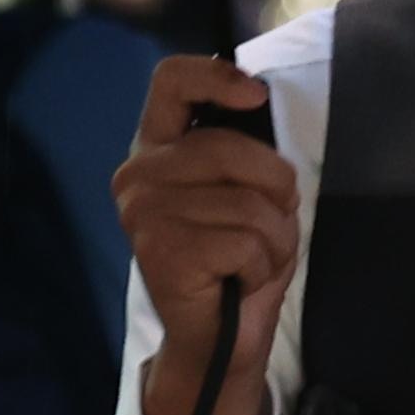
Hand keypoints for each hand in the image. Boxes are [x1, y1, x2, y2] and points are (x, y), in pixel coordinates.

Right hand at [116, 53, 295, 414]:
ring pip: (248, 203)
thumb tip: (253, 101)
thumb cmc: (237, 260)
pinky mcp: (160, 251)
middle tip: (270, 226)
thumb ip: (243, 151)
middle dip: (276, 189)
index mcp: (157, 148)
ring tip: (251, 261)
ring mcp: (143, 212)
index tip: (253, 95)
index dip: (215, 76)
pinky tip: (237, 281)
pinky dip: (261, 267)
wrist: (219, 338)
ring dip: (273, 240)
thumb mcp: (247, 191)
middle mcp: (138, 174)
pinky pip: (244, 243)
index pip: (171, 81)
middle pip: (230, 148)